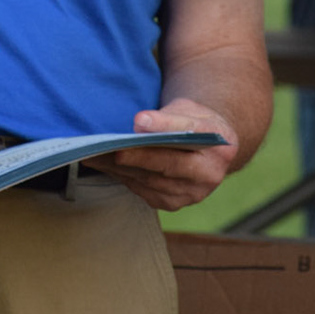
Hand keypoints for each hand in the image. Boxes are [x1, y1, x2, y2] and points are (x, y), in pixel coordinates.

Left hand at [82, 98, 238, 210]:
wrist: (207, 148)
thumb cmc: (195, 123)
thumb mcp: (190, 110)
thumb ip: (169, 117)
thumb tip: (140, 124)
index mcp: (220, 148)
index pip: (189, 139)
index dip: (163, 130)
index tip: (138, 122)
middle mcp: (209, 177)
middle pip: (166, 167)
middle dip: (136, 157)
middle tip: (108, 148)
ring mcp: (190, 194)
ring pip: (150, 181)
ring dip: (120, 169)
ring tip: (94, 154)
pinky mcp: (172, 203)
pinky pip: (142, 190)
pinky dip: (121, 176)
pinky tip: (103, 164)